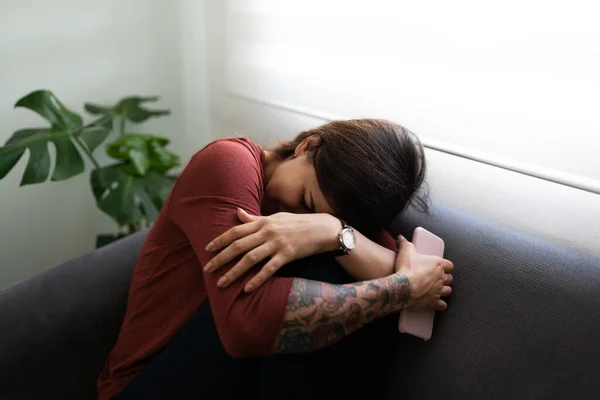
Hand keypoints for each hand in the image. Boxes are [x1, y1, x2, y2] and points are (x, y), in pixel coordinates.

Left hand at [204, 208, 340, 291]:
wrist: (322, 228)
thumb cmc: (297, 223)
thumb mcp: (275, 217)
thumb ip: (254, 218)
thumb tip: (236, 212)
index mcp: (263, 222)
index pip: (236, 231)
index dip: (220, 240)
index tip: (207, 250)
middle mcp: (267, 232)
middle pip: (238, 246)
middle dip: (221, 258)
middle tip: (207, 269)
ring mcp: (277, 244)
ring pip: (250, 259)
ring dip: (234, 272)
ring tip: (222, 283)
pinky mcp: (287, 255)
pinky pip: (269, 269)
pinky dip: (257, 279)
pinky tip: (246, 288)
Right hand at [394, 235, 453, 310]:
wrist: (403, 287)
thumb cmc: (406, 268)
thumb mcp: (405, 251)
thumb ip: (405, 243)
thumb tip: (400, 238)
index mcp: (438, 264)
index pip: (449, 265)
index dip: (446, 266)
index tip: (441, 267)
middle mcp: (441, 278)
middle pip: (450, 278)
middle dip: (445, 278)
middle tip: (438, 278)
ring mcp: (439, 291)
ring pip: (448, 291)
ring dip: (444, 290)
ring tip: (438, 290)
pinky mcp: (434, 302)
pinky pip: (442, 305)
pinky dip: (440, 304)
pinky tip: (436, 303)